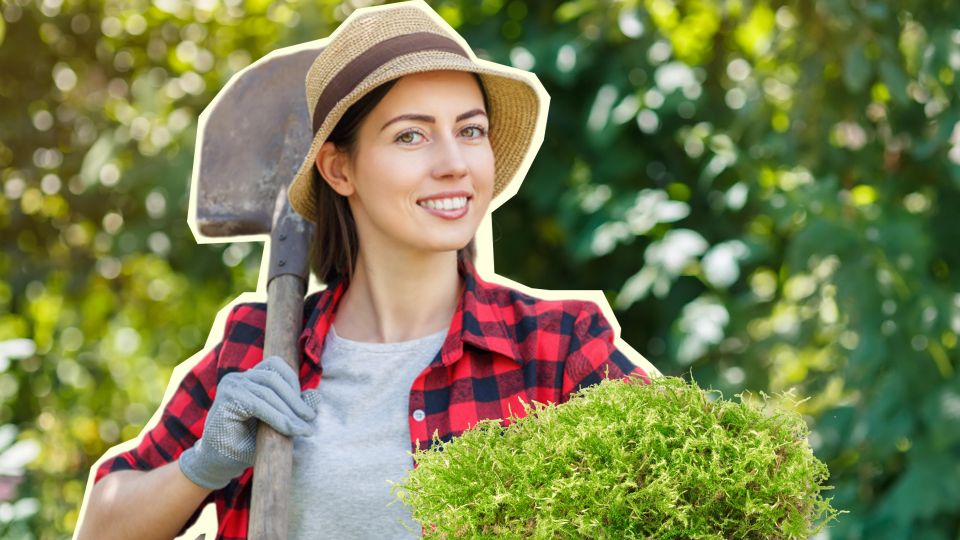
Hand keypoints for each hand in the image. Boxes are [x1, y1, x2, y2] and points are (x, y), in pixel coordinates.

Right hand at [178, 355, 319, 489]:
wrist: (219, 463)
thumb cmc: (247, 442)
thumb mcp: (275, 423)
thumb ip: (292, 409)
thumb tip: (317, 395)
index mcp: (248, 378)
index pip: (275, 366)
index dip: (293, 381)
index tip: (305, 406)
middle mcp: (237, 378)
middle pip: (274, 378)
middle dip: (295, 399)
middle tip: (310, 418)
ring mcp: (230, 387)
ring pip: (268, 391)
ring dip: (289, 411)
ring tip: (303, 428)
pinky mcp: (226, 400)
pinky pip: (259, 405)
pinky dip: (278, 417)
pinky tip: (290, 430)